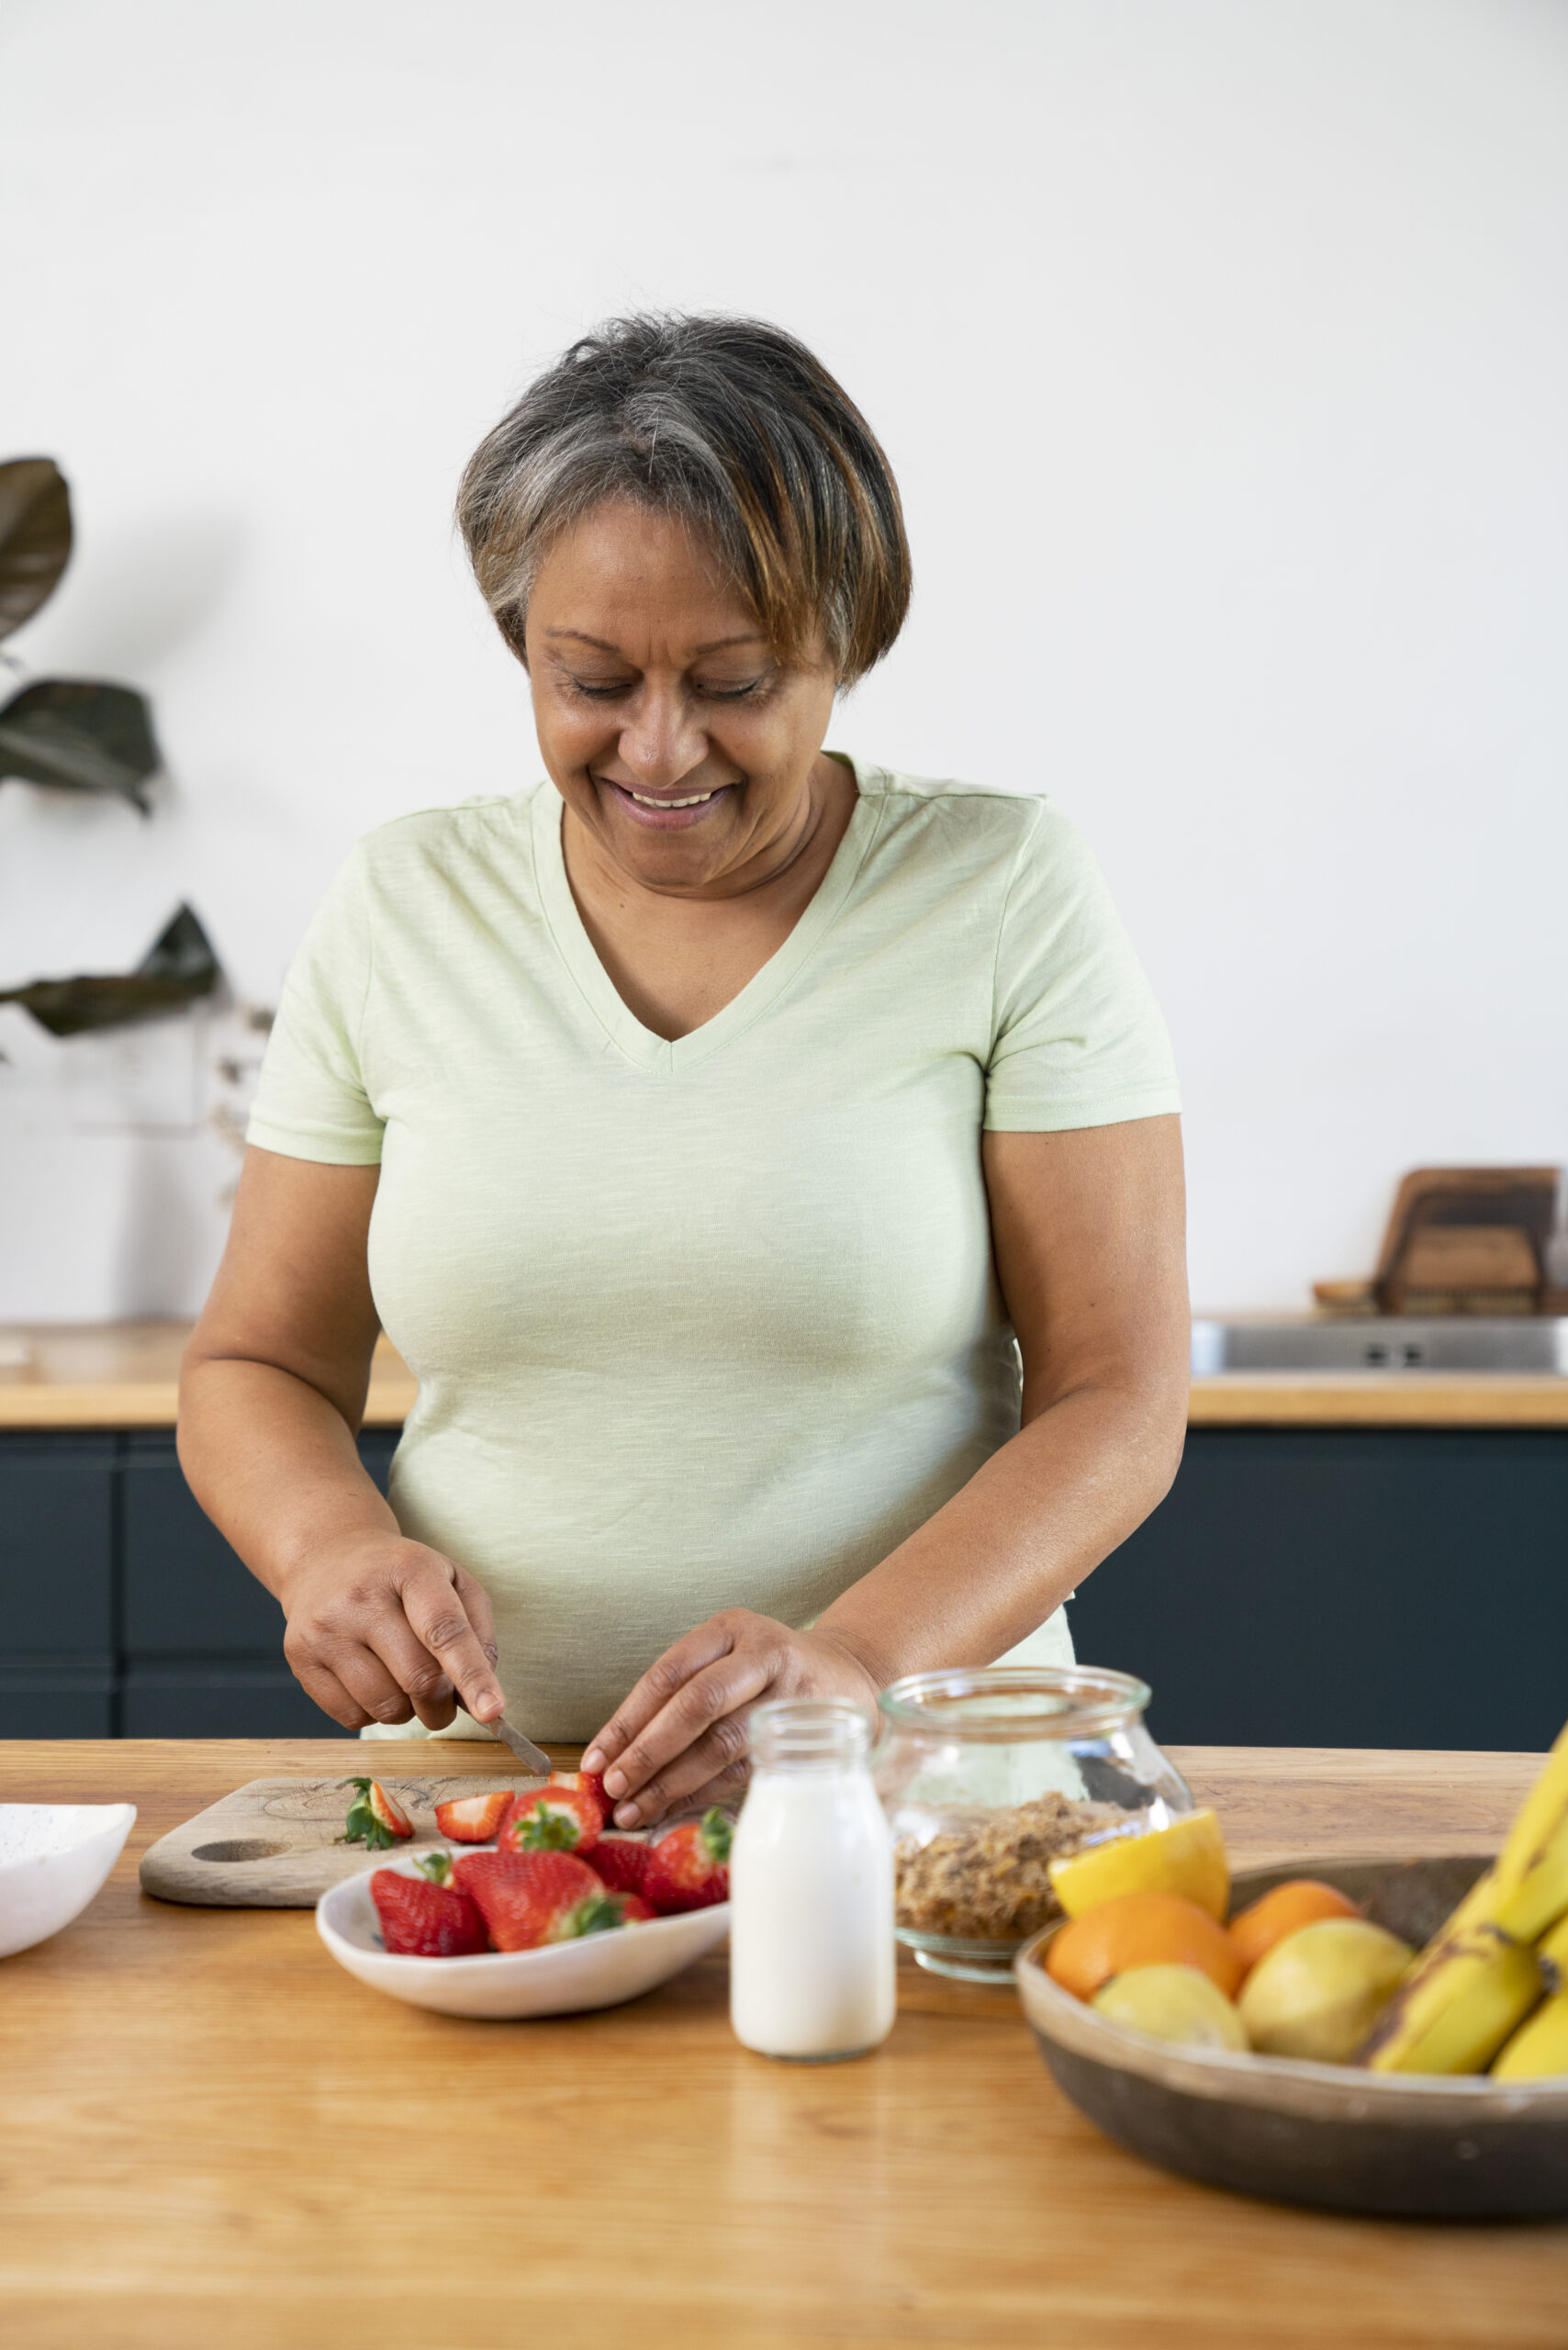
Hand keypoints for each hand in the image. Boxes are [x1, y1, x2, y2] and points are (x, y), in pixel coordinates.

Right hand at [278, 1531, 504, 1732]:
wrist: (326, 1558)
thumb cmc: (398, 1575)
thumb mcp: (450, 1578)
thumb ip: (478, 1630)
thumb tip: (482, 1690)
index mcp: (409, 1569)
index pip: (445, 1630)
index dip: (472, 1675)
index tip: (492, 1710)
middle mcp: (362, 1596)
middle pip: (419, 1679)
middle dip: (444, 1704)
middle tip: (446, 1699)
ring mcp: (326, 1627)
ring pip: (386, 1706)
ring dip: (410, 1711)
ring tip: (405, 1682)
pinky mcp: (300, 1656)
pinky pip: (352, 1717)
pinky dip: (375, 1713)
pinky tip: (373, 1681)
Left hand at [581, 1610, 880, 1827]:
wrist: (851, 1675)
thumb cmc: (769, 1672)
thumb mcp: (729, 1656)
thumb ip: (679, 1694)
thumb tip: (611, 1755)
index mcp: (731, 1628)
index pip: (668, 1673)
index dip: (627, 1720)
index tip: (597, 1759)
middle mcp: (763, 1654)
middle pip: (697, 1704)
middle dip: (649, 1752)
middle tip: (615, 1788)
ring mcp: (790, 1693)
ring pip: (722, 1743)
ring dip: (672, 1783)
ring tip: (636, 1809)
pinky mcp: (808, 1733)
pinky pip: (745, 1769)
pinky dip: (704, 1793)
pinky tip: (674, 1808)